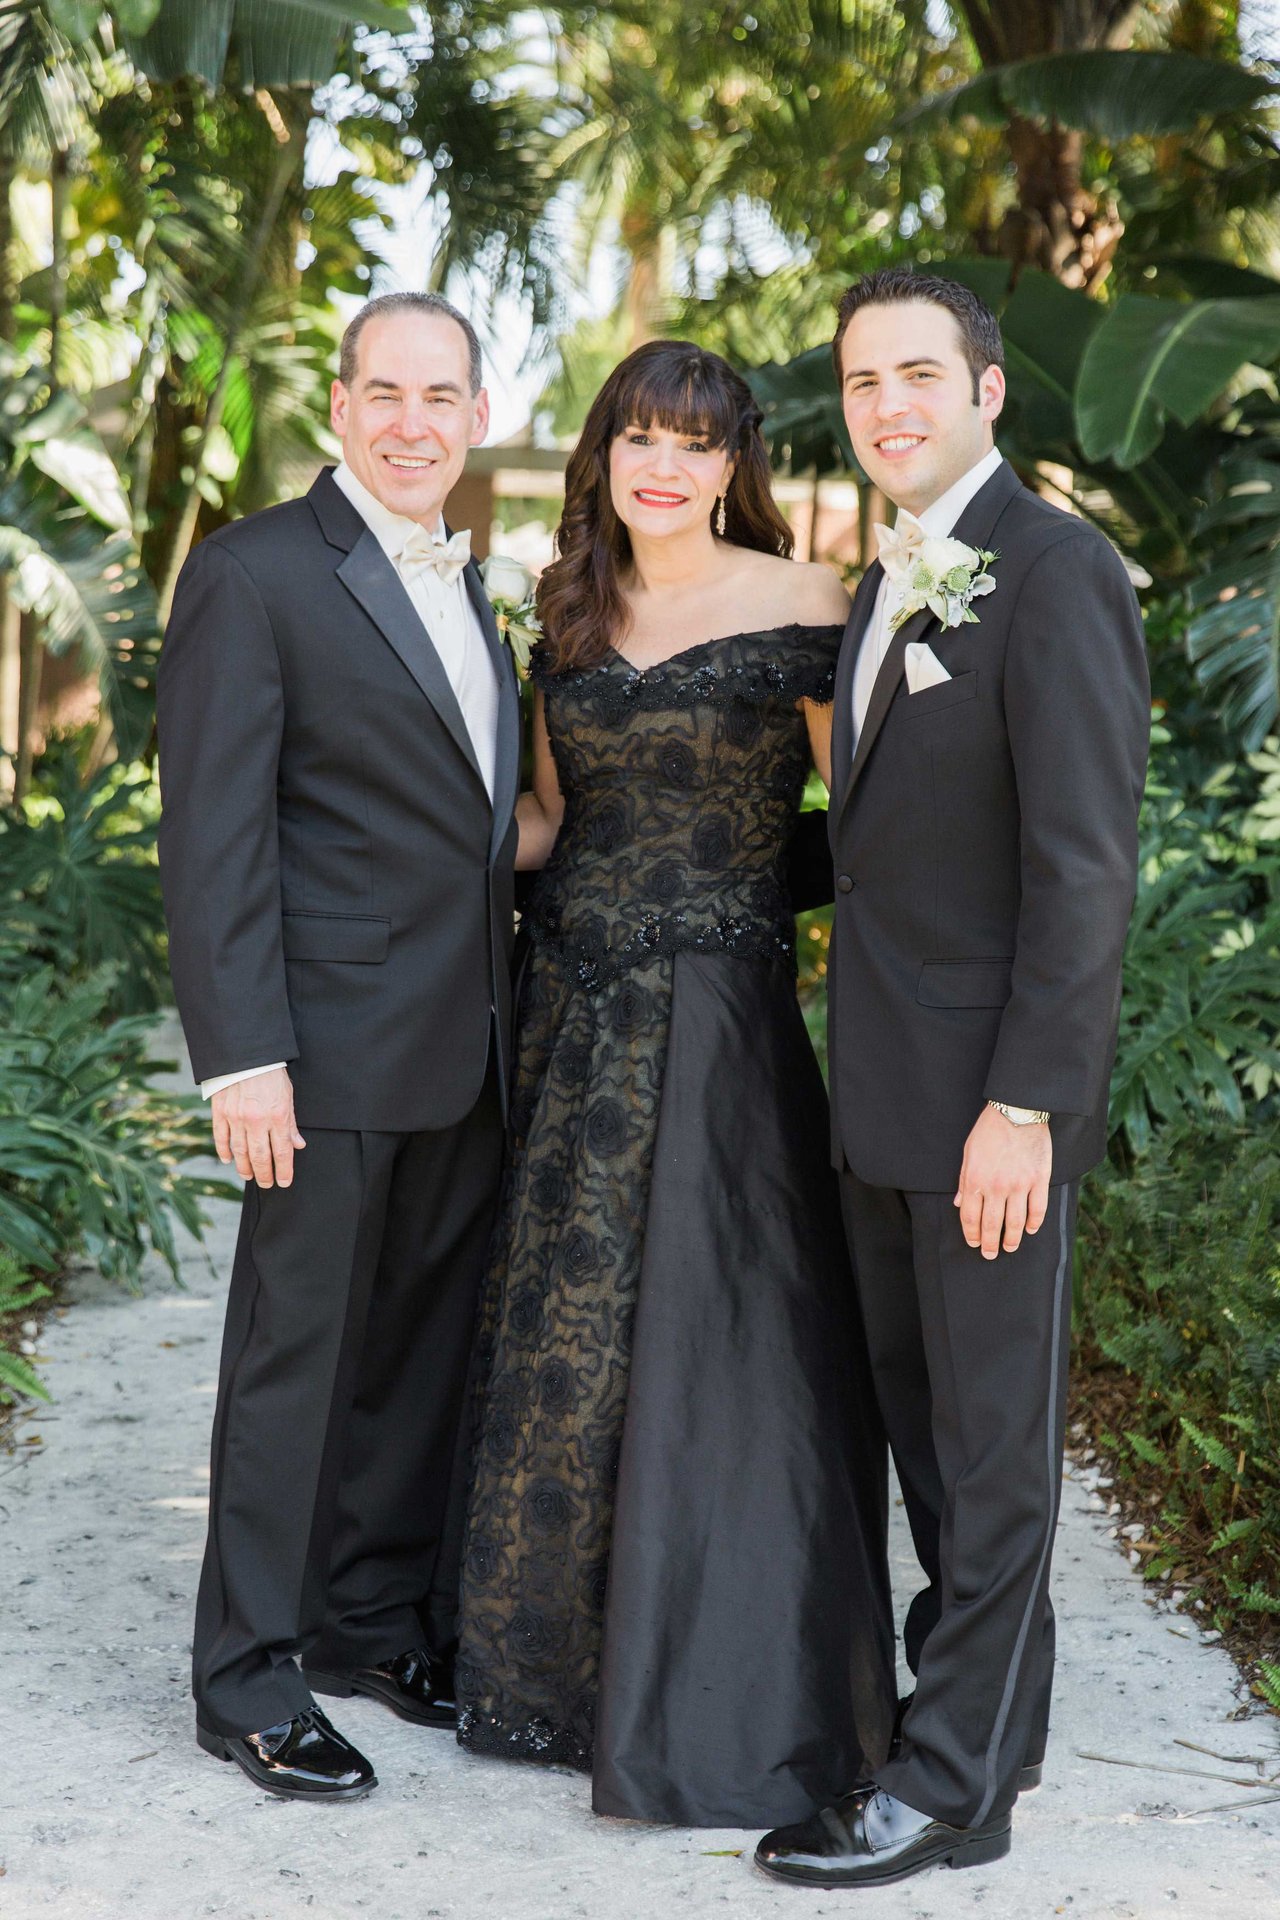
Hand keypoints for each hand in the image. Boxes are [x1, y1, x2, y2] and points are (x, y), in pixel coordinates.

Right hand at [211, 1068, 304, 1188]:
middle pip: (260, 1157)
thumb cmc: (271, 1074)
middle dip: (264, 1174)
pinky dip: (224, 1151)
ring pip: (240, 1151)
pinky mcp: (220, 1112)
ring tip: (249, 1176)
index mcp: (277, 1116)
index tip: (285, 1181)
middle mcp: (256, 1120)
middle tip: (266, 1184)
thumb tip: (298, 1145)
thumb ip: (291, 1123)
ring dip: (245, 1167)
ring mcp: (236, 1117)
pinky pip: (221, 1137)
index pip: (282, 1152)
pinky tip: (229, 1160)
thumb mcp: (288, 1096)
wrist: (247, 1054)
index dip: (284, 1170)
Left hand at [954, 1105, 1051, 1259]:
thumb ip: (964, 1181)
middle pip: (992, 1224)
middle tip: (990, 1254)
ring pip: (1016, 1222)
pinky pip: (1038, 1209)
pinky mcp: (1039, 1180)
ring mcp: (1020, 1185)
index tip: (973, 1243)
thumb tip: (960, 1205)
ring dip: (1013, 1239)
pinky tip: (1031, 1230)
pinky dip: (1035, 1223)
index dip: (971, 1234)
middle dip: (990, 1243)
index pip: (971, 1216)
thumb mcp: (968, 1153)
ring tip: (1010, 1247)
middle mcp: (997, 1186)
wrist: (1016, 1112)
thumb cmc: (989, 1131)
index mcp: (976, 1180)